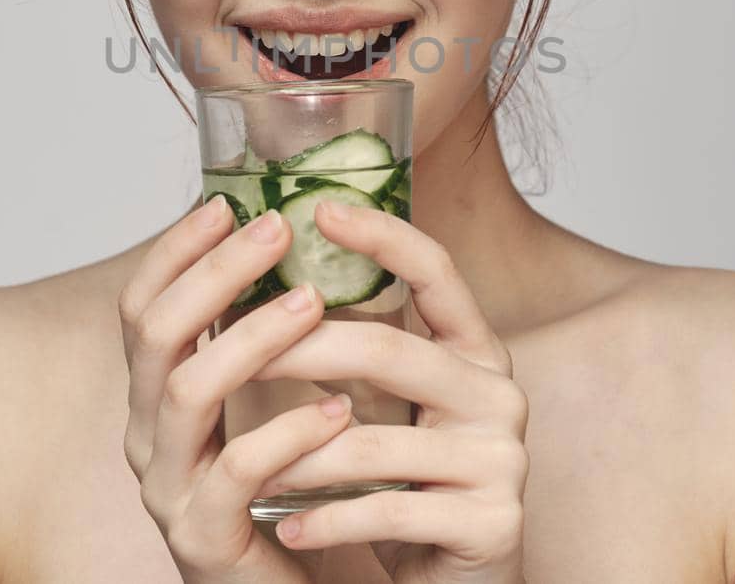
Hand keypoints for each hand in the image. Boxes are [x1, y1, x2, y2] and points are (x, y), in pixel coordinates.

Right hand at [118, 195, 353, 583]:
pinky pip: (235, 473)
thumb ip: (254, 340)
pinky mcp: (204, 540)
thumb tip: (282, 241)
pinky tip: (337, 410)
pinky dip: (287, 435)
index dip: (174, 252)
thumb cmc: (283, 492)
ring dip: (252, 336)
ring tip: (314, 303)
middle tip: (277, 230)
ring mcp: (169, 490)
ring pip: (188, 391)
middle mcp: (149, 437)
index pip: (140, 307)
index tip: (224, 204)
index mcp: (157, 398)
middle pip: (155, 334)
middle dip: (215, 272)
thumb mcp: (257, 406)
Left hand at [250, 200, 530, 583]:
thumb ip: (356, 350)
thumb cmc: (411, 484)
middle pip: (386, 349)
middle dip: (297, 350)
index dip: (382, 235)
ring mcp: (503, 457)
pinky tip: (285, 526)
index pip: (437, 271)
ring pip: (372, 442)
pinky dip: (325, 520)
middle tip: (232, 352)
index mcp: (477, 351)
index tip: (318, 208)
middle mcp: (498, 392)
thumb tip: (266, 280)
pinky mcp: (493, 521)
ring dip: (294, 456)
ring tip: (243, 466)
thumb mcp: (390, 405)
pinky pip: (388, 510)